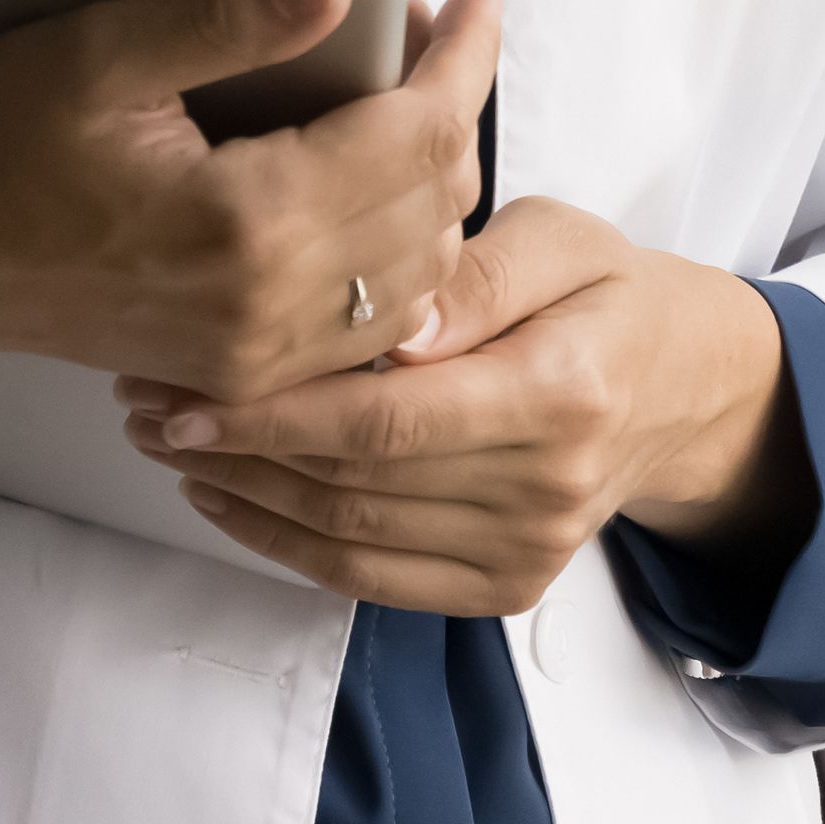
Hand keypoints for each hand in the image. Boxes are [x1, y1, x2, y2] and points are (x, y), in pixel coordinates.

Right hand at [0, 0, 496, 393]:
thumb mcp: (102, 53)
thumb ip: (229, 19)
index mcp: (246, 222)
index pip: (416, 132)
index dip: (466, 56)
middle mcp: (268, 306)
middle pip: (435, 204)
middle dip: (453, 108)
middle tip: (427, 35)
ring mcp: (257, 355)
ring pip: (420, 276)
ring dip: (434, 187)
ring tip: (403, 104)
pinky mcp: (240, 375)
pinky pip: (370, 328)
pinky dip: (399, 259)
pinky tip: (371, 194)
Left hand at [113, 196, 796, 613]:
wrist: (681, 389)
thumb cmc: (605, 291)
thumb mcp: (560, 236)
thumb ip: (477, 274)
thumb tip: (397, 323)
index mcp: (561, 393)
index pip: (387, 417)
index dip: (272, 411)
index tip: (180, 387)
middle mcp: (545, 490)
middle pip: (353, 482)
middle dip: (232, 444)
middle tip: (143, 397)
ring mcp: (526, 553)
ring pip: (347, 536)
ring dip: (241, 494)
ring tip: (163, 439)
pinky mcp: (503, 588)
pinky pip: (370, 579)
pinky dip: (284, 543)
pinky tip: (225, 495)